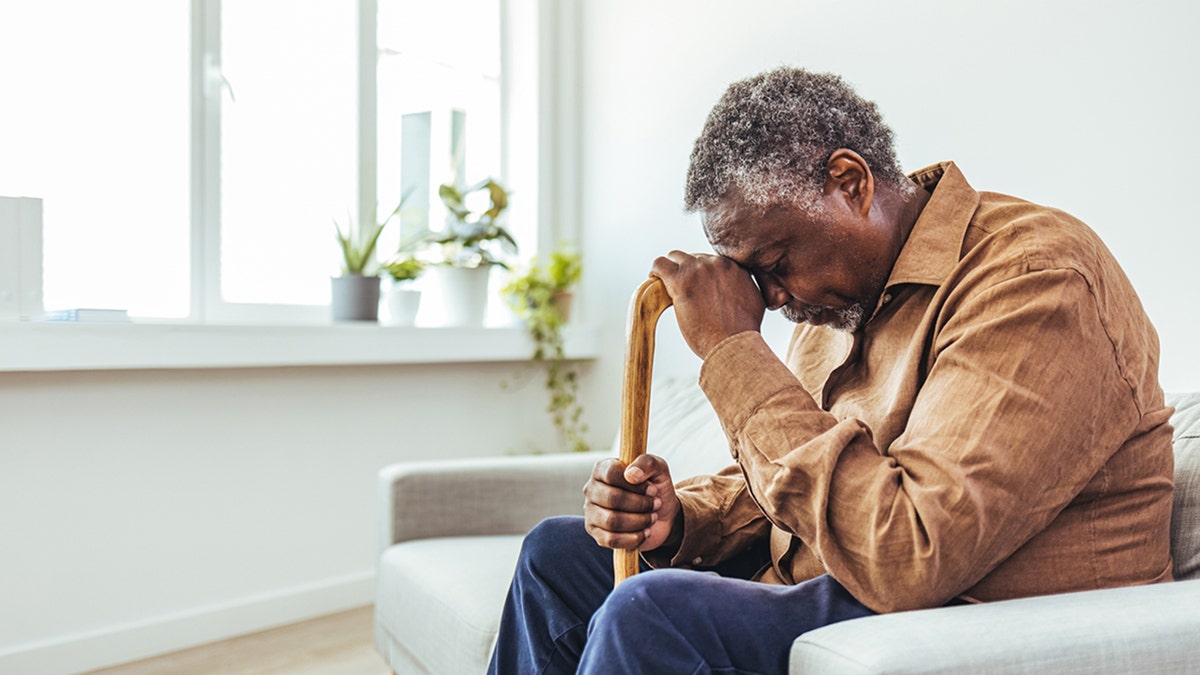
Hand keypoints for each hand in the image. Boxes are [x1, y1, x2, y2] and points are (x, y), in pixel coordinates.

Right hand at [583, 454, 679, 551]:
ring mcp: (592, 513)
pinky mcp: (597, 534)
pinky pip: (612, 540)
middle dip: (641, 504)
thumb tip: (631, 474)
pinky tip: (645, 532)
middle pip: (612, 498)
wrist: (661, 515)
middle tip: (656, 504)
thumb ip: (648, 463)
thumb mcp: (659, 470)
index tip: (652, 489)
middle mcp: (592, 490)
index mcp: (603, 469)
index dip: (634, 484)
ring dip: (639, 521)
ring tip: (652, 517)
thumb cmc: (655, 488)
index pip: (611, 473)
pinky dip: (634, 538)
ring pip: (612, 521)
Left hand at [650, 251, 764, 357]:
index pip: (710, 260)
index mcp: (732, 266)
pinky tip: (655, 280)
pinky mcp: (680, 281)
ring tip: (665, 284)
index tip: (697, 286)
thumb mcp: (754, 301)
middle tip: (682, 288)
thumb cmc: (741, 331)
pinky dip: (655, 270)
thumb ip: (746, 287)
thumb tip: (737, 288)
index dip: (701, 273)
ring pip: (675, 257)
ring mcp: (697, 270)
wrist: (733, 343)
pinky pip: (660, 264)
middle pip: (693, 257)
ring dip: (670, 269)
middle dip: (686, 271)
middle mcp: (716, 263)